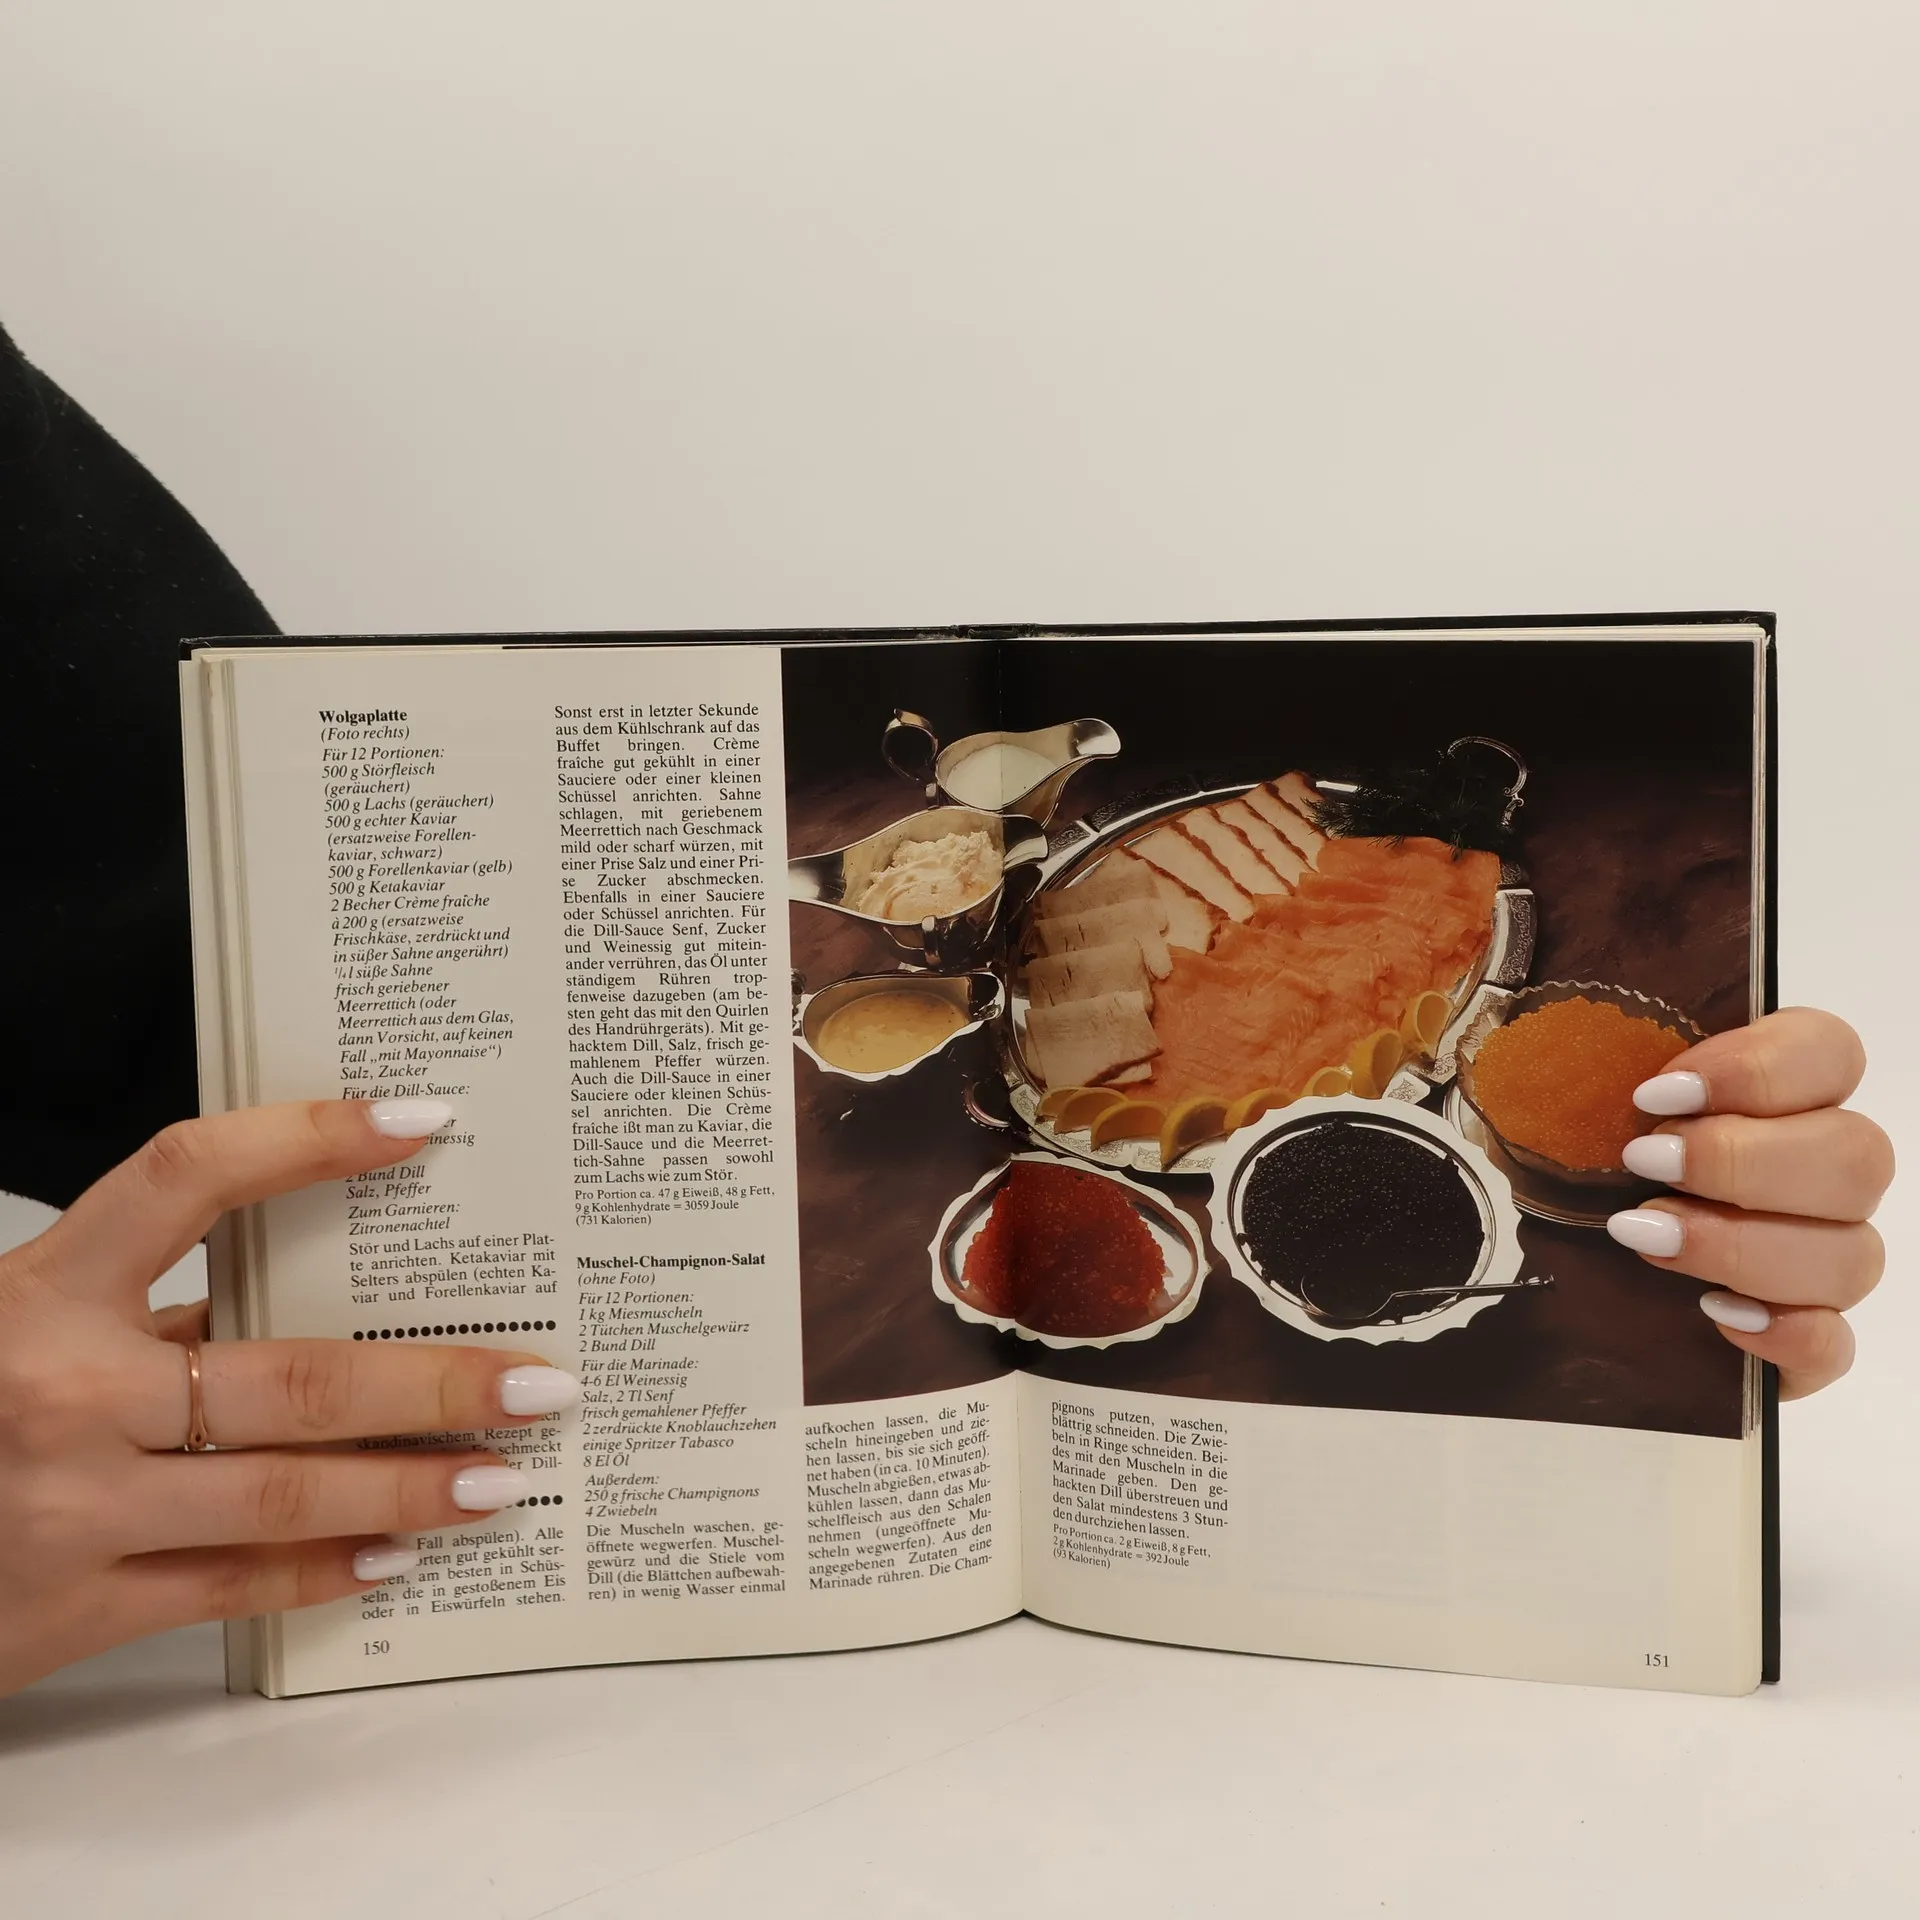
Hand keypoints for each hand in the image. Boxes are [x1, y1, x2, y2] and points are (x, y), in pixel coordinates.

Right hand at [0, 1100, 579, 1696]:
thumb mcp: (22, 1324)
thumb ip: (146, 1308)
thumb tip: (310, 1293)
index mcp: (41, 1294)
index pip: (191, 1179)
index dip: (308, 1140)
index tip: (418, 1121)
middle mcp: (61, 1395)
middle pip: (289, 1374)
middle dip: (432, 1380)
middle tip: (536, 1381)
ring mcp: (72, 1509)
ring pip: (283, 1493)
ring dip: (409, 1486)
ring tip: (501, 1476)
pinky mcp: (73, 1609)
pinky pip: (231, 1588)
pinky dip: (325, 1571)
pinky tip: (396, 1556)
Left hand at [1605, 1008, 1893, 1398]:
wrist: (1567, 1264)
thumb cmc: (1592, 1161)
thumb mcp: (1583, 1099)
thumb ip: (1606, 1062)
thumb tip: (1571, 1053)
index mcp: (1787, 1093)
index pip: (1831, 1052)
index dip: (1757, 1068)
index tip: (1656, 1093)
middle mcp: (1826, 1173)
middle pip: (1856, 1157)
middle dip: (1743, 1161)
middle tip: (1645, 1162)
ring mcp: (1827, 1258)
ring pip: (1852, 1255)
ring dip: (1745, 1246)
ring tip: (1644, 1235)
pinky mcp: (1807, 1336)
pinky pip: (1834, 1344)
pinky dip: (1784, 1333)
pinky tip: (1715, 1313)